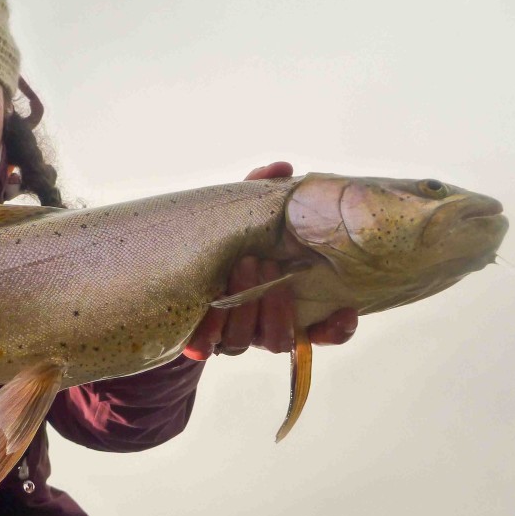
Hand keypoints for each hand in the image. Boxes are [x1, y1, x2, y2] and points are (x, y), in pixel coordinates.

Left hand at [183, 162, 358, 359]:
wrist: (169, 266)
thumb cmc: (223, 241)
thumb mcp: (243, 217)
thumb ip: (262, 194)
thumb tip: (283, 168)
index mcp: (283, 307)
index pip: (319, 332)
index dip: (335, 329)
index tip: (345, 311)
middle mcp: (260, 328)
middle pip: (279, 337)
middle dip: (277, 304)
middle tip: (268, 263)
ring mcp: (229, 336)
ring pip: (245, 340)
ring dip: (248, 306)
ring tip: (244, 264)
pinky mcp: (198, 341)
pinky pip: (206, 347)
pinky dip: (210, 329)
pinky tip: (214, 301)